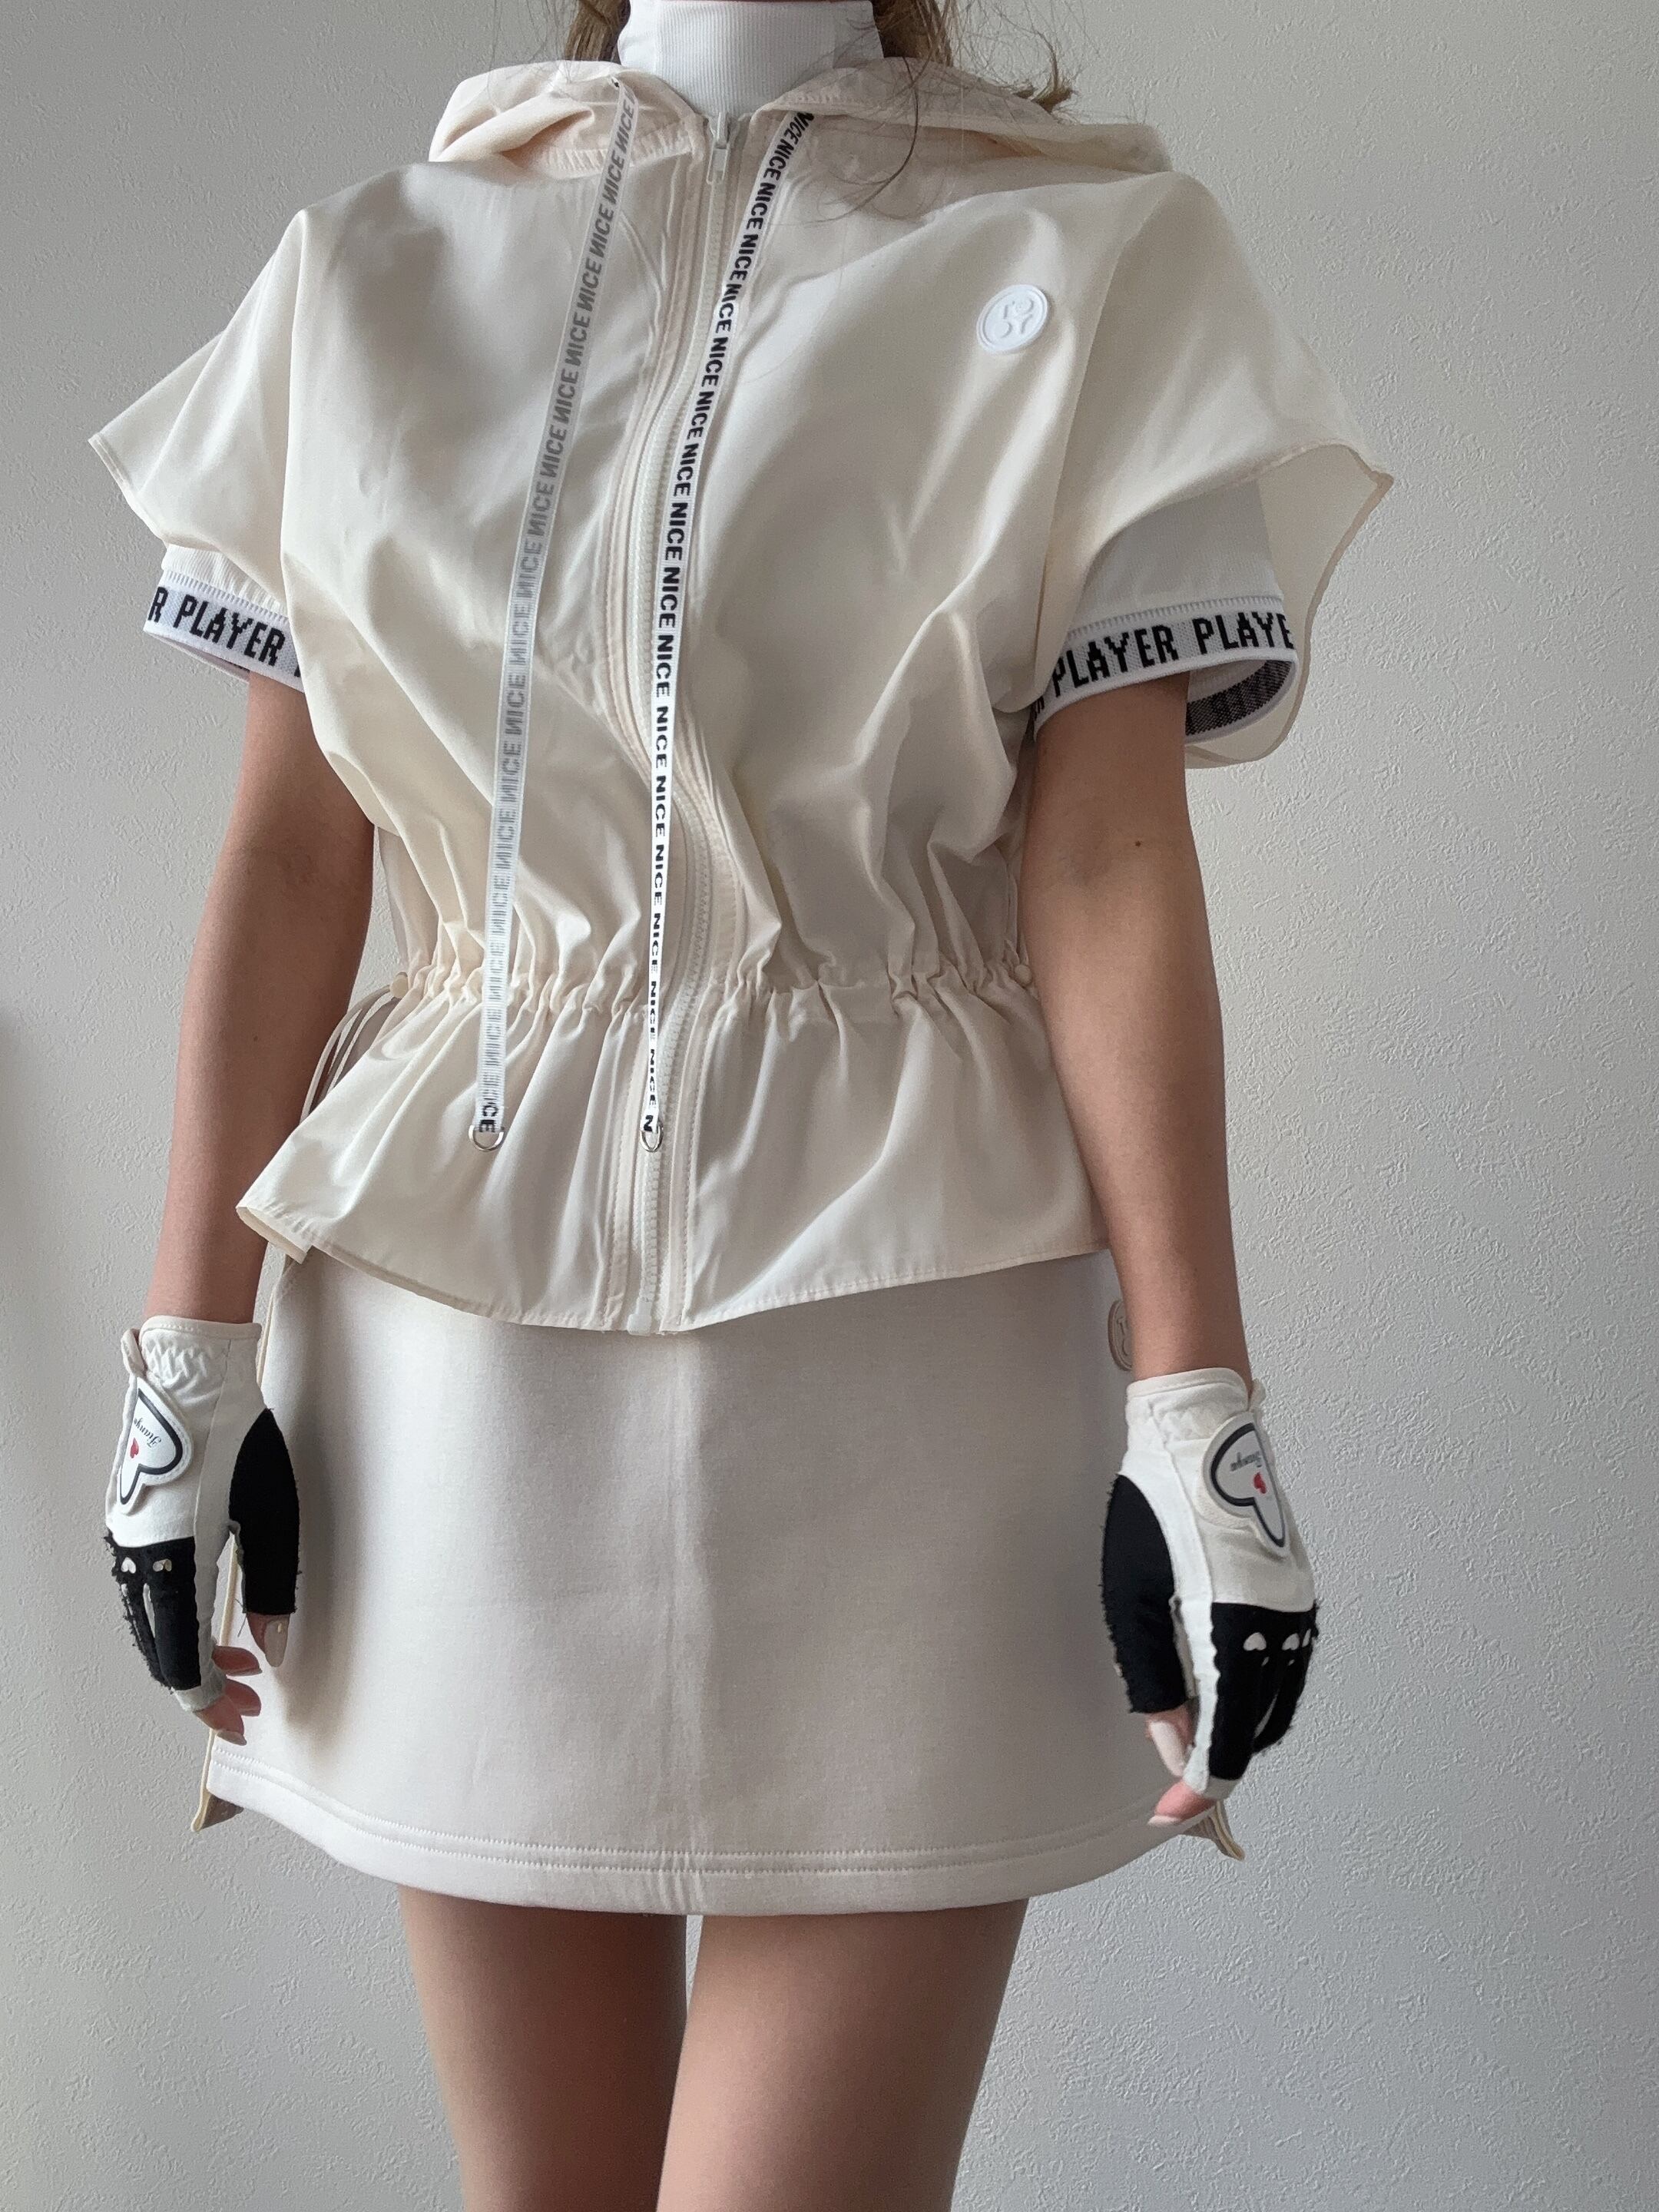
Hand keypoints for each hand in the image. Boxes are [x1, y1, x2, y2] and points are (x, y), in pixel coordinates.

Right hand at [104, 1317, 298, 1731]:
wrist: (191, 1377)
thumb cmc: (238, 1437)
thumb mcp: (273, 1513)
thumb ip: (272, 1586)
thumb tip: (273, 1648)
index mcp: (172, 1563)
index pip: (181, 1662)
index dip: (210, 1702)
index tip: (241, 1721)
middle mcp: (137, 1559)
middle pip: (159, 1653)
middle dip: (204, 1686)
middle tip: (250, 1697)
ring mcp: (127, 1542)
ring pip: (149, 1626)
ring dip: (189, 1654)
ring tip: (239, 1662)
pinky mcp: (129, 1526)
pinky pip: (143, 1594)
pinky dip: (174, 1621)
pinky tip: (209, 1619)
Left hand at [1101, 1367, 1316, 1822]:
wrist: (1199, 1431)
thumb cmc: (1152, 1506)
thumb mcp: (1133, 1597)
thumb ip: (1154, 1678)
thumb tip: (1172, 1745)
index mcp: (1235, 1630)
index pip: (1228, 1742)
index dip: (1198, 1788)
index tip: (1168, 1813)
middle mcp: (1280, 1626)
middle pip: (1257, 1731)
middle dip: (1216, 1761)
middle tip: (1170, 1777)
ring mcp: (1297, 1607)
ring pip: (1277, 1703)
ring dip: (1238, 1730)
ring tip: (1187, 1732)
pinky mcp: (1299, 1590)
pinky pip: (1287, 1667)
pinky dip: (1257, 1694)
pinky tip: (1217, 1685)